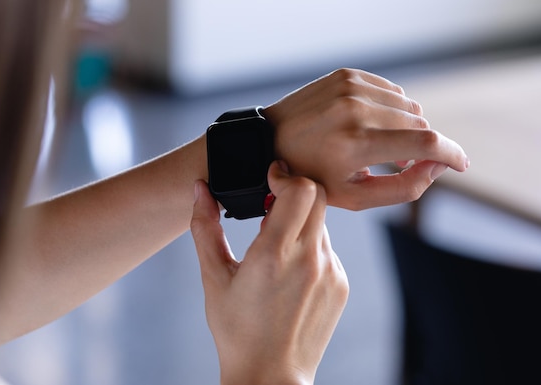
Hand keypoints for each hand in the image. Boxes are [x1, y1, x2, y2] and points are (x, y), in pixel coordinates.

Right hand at [191, 161, 348, 384]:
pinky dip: (309, 248)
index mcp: (274, 255)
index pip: (301, 190)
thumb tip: (199, 189)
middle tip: (270, 206)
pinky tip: (289, 273)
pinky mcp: (341, 284)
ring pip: (321, 224)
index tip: (270, 178)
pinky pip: (328, 250)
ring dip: (300, 224)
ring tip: (275, 249)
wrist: (270, 374)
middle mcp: (309, 260)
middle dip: (294, 193)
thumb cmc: (236, 330)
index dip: (285, 176)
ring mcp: (330, 272)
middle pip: (318, 197)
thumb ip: (204, 227)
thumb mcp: (213, 277)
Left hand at [263, 68, 469, 209]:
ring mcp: (350, 86)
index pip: (425, 143)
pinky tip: (372, 125)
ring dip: (407, 128)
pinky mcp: (347, 74)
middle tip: (404, 163)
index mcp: (355, 144)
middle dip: (423, 147)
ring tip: (383, 146)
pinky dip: (391, 110)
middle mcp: (355, 109)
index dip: (452, 154)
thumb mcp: (355, 197)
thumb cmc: (311, 176)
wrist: (269, 141)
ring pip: (408, 107)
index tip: (461, 164)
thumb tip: (439, 165)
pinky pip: (391, 91)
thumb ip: (404, 187)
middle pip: (420, 125)